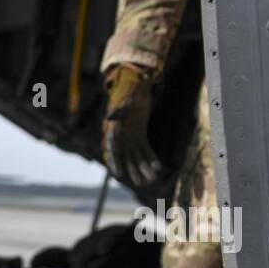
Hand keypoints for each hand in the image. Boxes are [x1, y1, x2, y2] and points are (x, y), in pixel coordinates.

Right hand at [102, 64, 165, 190]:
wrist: (137, 84)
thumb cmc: (129, 90)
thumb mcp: (125, 98)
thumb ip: (118, 109)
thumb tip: (111, 118)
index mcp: (114, 129)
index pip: (112, 149)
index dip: (115, 162)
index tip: (117, 175)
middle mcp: (121, 136)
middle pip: (126, 157)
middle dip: (133, 170)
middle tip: (141, 183)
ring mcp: (130, 137)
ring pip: (136, 156)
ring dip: (143, 169)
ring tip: (150, 181)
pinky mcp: (140, 135)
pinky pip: (145, 150)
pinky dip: (150, 159)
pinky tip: (158, 167)